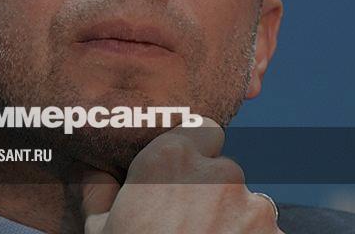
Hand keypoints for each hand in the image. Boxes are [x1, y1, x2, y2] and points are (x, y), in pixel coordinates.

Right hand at [80, 117, 282, 232]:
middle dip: (211, 194)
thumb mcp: (98, 233)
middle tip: (187, 229)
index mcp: (169, 162)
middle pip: (224, 171)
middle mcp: (218, 174)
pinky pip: (264, 233)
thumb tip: (91, 169)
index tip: (181, 180)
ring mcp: (252, 206)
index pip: (203, 131)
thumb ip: (98, 192)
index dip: (195, 153)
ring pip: (246, 205)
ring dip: (232, 223)